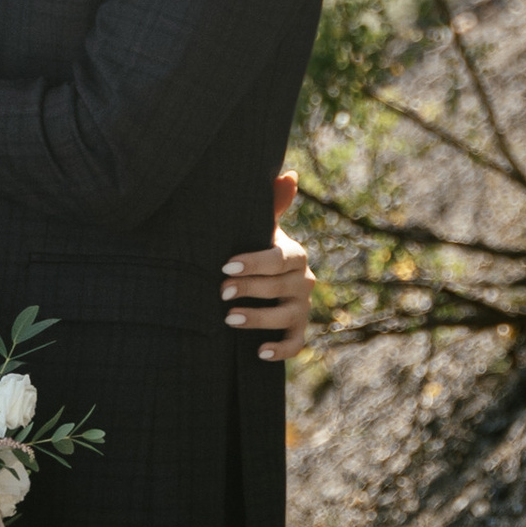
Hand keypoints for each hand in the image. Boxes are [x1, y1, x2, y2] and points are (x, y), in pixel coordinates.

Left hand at [224, 165, 314, 360]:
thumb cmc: (256, 248)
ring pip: (287, 317)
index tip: (226, 267)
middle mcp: (305, 281)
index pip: (279, 259)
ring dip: (258, 319)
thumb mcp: (260, 227)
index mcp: (295, 255)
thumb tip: (290, 174)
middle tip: (220, 292)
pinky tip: (259, 352)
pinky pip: (296, 344)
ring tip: (228, 318)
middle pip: (280, 287)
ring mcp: (303, 308)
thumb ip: (272, 204)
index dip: (254, 263)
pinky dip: (281, 350)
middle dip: (250, 289)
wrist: (262, 282)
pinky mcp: (298, 330)